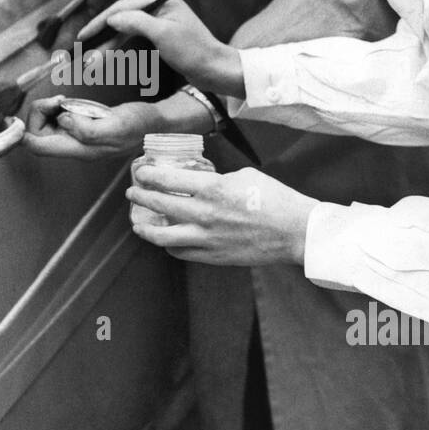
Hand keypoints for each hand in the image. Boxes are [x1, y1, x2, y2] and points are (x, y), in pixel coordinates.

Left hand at [23, 96, 156, 160]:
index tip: (15, 119)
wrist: (155, 123)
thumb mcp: (115, 126)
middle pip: (37, 134)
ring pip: (45, 125)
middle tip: (57, 99)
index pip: (38, 147)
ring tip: (64, 99)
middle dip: (39, 113)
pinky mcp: (81, 127)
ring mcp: (77, 137)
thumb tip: (62, 120)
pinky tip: (69, 102)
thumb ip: (87, 129)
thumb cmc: (138, 125)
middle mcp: (74, 146)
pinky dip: (57, 107)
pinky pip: (57, 119)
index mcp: (79, 149)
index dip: (22, 135)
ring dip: (48, 109)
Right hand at [78, 0, 244, 97]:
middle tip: (84, 48)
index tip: (84, 35)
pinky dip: (122, 47)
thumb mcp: (163, 34)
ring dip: (110, 44)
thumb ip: (136, 21)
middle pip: (123, 17)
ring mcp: (161, 22)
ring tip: (94, 58)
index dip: (101, 21)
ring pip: (127, 30)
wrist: (215, 70)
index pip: (123, 6)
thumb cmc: (194, 51)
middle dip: (103, 34)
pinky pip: (135, 38)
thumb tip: (112, 18)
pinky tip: (111, 55)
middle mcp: (160, 7)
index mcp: (162, 0)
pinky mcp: (162, 36)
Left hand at [127, 164, 317, 265]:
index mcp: (212, 188)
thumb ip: (215, 179)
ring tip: (138, 223)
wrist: (295, 232)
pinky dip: (168, 245)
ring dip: (145, 228)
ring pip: (161, 236)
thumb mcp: (243, 176)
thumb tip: (198, 180)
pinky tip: (166, 240)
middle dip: (140, 196)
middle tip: (133, 192)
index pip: (167, 179)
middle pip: (158, 204)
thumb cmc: (274, 199)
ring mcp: (206, 238)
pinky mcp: (212, 256)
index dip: (148, 175)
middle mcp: (204, 214)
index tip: (141, 172)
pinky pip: (180, 252)